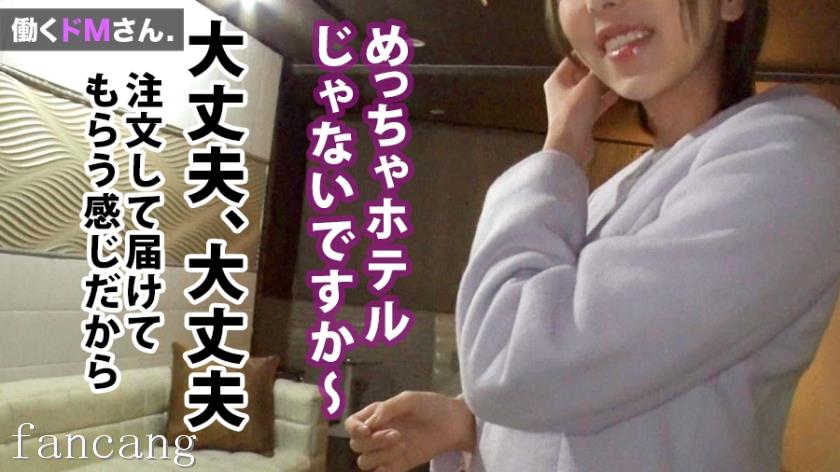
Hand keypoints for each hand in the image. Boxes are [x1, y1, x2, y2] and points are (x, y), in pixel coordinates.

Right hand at [344, 391, 474, 471]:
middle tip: (397, 434)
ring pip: (365, 461)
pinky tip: (399, 457)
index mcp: (376, 415)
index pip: (352, 425)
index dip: (354, 429)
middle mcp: (377, 433)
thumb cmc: (432, 406)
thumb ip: (387, 408)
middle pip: (356, 445)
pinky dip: (383, 469)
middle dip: (373, 441)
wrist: (455, 423)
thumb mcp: (409, 400)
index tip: (367, 430)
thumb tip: (369, 423)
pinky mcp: (398, 465)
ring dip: (380, 454)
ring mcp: (387, 451)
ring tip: (403, 444)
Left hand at [542, 55, 619, 170]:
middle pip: (582, 74)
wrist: (571, 147)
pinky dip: (607, 98)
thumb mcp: (587, 86)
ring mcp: (573, 105)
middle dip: (599, 68)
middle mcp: (562, 90)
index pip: (572, 59)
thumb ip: (598, 72)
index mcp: (557, 80)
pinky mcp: (583, 118)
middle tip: (618, 57)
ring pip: (591, 89)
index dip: (587, 52)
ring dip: (605, 84)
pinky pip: (597, 103)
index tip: (606, 44)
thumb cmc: (574, 112)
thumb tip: (609, 57)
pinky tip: (622, 91)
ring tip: (623, 72)